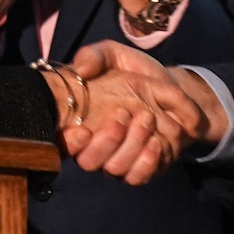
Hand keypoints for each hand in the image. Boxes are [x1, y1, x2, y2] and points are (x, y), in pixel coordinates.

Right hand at [58, 41, 228, 182]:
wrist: (172, 89)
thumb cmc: (135, 72)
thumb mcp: (114, 55)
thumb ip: (95, 56)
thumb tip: (81, 71)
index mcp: (79, 121)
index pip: (61, 141)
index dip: (69, 142)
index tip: (82, 130)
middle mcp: (94, 146)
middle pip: (89, 161)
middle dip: (106, 140)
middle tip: (124, 114)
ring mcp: (117, 160)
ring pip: (116, 169)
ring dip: (132, 145)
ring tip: (148, 118)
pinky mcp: (140, 169)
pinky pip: (139, 177)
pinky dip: (148, 162)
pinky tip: (156, 143)